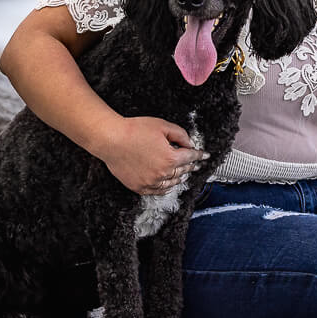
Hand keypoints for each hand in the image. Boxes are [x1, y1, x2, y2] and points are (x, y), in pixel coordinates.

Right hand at [90, 115, 208, 194]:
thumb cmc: (134, 130)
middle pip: (183, 171)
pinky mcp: (139, 187)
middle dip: (191, 166)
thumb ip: (180, 134)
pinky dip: (166, 187)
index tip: (205, 156)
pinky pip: (158, 191)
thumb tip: (189, 143)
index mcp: (171, 158)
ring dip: (180, 178)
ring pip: (172, 183)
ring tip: (185, 174)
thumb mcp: (162, 126)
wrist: (111, 139)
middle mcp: (163, 173)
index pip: (191, 157)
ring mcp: (151, 182)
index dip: (200, 155)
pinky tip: (168, 185)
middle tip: (196, 164)